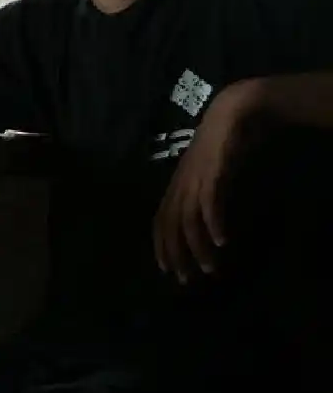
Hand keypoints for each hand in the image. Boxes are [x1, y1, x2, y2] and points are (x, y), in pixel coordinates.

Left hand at [153, 82, 255, 281]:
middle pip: (171, 226)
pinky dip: (214, 223)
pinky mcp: (213, 173)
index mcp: (176, 184)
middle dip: (176, 254)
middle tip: (186, 279)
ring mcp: (195, 178)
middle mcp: (180, 184)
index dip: (161, 245)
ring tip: (209, 268)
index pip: (160, 220)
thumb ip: (202, 192)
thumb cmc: (221, 143)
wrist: (232, 113)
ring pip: (189, 220)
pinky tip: (222, 241)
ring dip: (198, 246)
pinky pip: (210, 202)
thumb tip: (204, 218)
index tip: (166, 269)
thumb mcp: (206, 172)